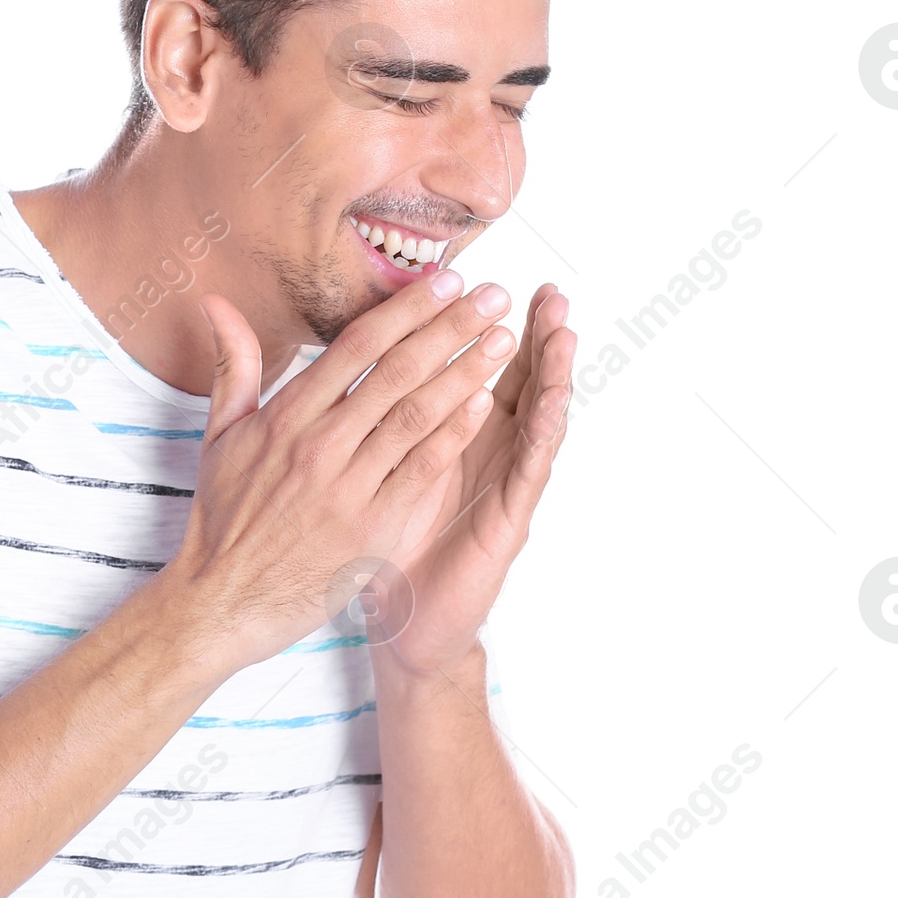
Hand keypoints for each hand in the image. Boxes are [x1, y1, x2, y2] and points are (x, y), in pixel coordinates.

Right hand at [166, 271, 517, 679]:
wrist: (223, 600)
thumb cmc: (223, 518)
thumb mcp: (219, 435)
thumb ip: (233, 365)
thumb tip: (215, 303)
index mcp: (285, 418)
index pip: (357, 347)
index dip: (407, 309)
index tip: (445, 281)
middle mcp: (319, 446)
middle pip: (397, 372)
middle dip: (451, 328)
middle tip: (493, 297)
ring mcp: (347, 488)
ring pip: (417, 416)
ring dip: (465, 373)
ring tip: (501, 341)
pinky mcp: (371, 528)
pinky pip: (421, 470)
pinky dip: (454, 433)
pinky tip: (484, 403)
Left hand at [381, 283, 576, 677]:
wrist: (402, 617)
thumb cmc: (386, 540)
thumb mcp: (370, 468)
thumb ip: (359, 416)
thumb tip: (335, 366)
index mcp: (449, 430)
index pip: (468, 365)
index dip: (476, 325)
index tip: (487, 280)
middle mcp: (484, 450)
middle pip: (515, 382)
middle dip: (532, 336)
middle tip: (547, 292)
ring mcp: (501, 483)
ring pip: (534, 418)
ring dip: (552, 375)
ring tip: (562, 332)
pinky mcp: (508, 521)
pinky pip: (526, 472)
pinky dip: (535, 436)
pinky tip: (542, 407)